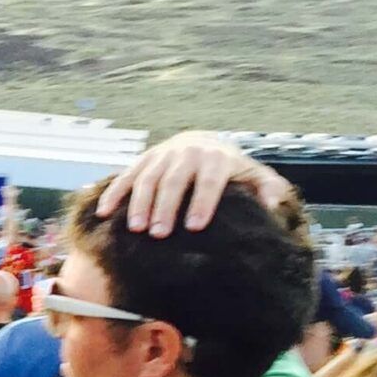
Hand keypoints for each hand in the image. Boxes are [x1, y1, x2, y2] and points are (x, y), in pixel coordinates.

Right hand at [95, 132, 293, 237]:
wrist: (204, 141)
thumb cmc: (231, 169)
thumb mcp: (254, 175)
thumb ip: (268, 189)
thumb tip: (272, 206)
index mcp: (216, 158)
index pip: (209, 181)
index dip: (202, 203)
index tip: (195, 227)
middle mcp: (188, 153)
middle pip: (174, 181)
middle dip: (166, 207)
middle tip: (160, 235)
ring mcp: (162, 155)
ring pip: (148, 178)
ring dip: (139, 203)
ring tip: (135, 228)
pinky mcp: (144, 159)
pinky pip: (125, 175)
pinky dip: (113, 192)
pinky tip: (104, 212)